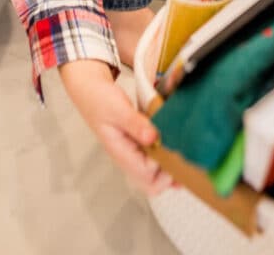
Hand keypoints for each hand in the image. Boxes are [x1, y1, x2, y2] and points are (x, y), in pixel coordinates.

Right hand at [60, 59, 172, 194]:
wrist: (89, 89)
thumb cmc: (99, 100)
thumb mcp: (117, 109)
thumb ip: (135, 124)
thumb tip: (153, 138)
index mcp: (121, 153)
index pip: (146, 175)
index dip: (162, 167)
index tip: (172, 148)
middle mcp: (128, 157)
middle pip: (152, 183)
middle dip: (169, 176)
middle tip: (183, 157)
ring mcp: (134, 151)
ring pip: (155, 173)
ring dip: (170, 168)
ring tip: (184, 155)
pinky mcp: (138, 142)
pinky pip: (154, 157)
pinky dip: (166, 155)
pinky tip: (176, 146)